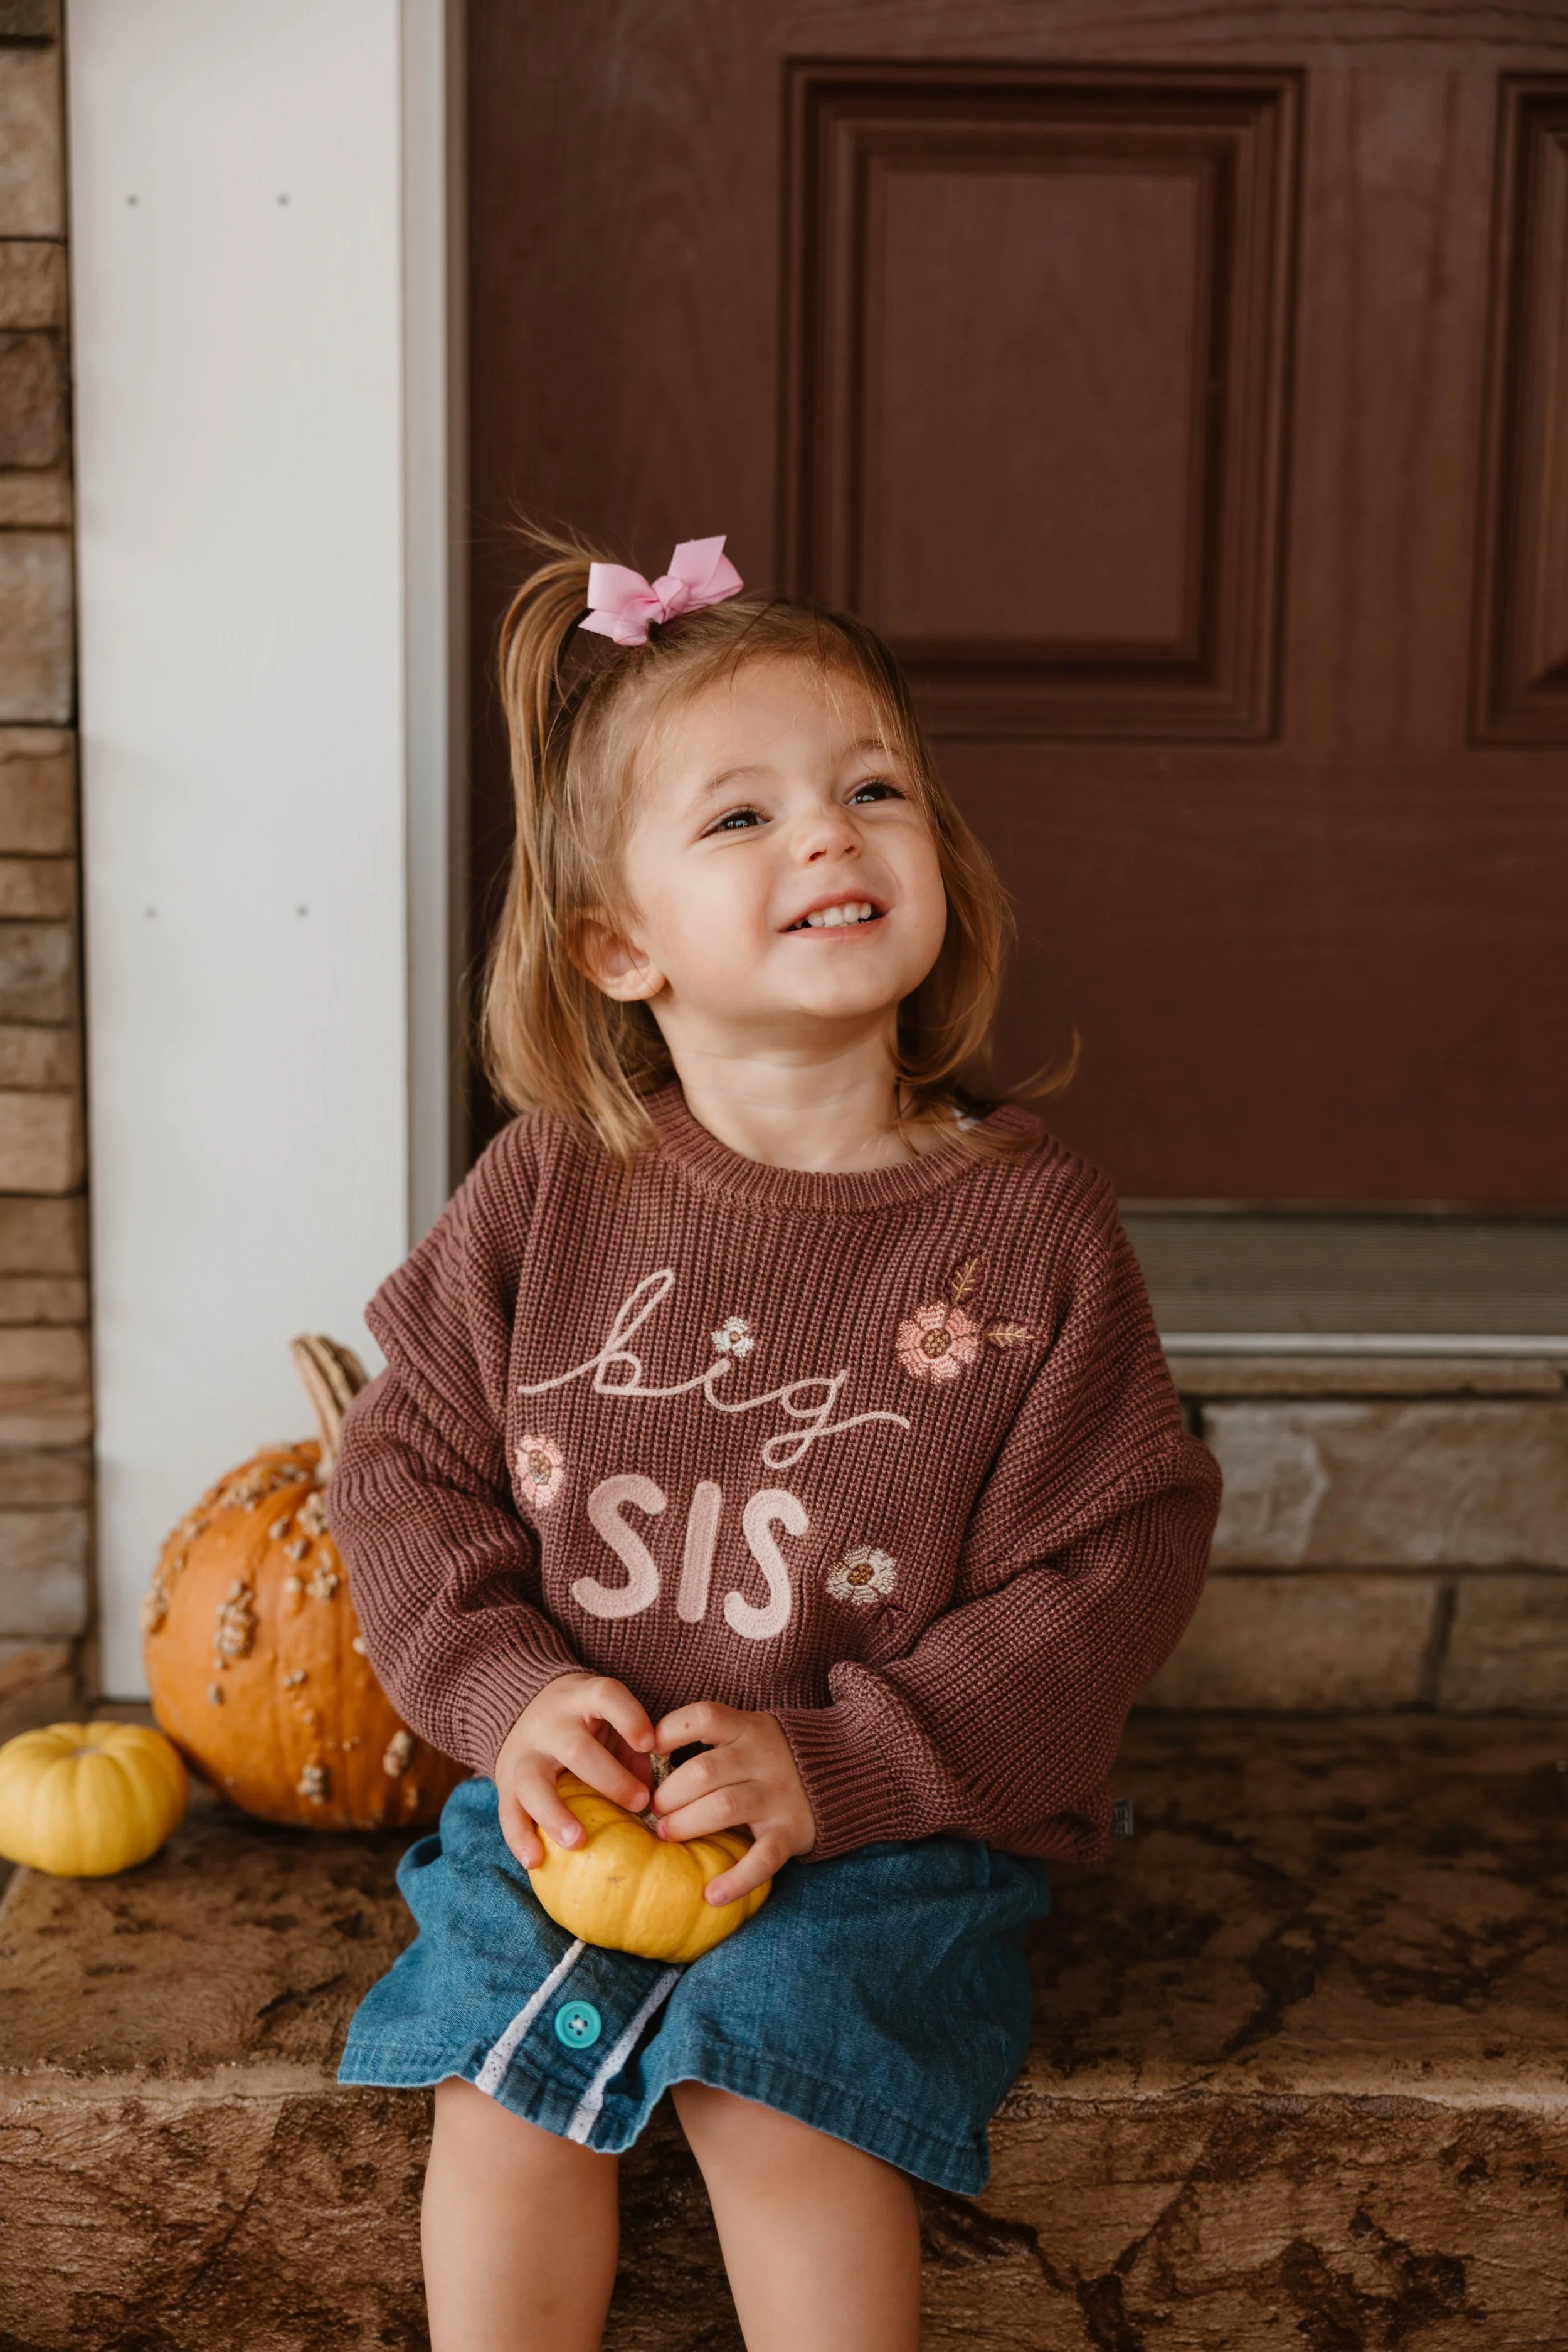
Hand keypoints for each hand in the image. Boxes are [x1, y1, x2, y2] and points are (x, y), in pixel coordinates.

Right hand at [493, 1672, 654, 1870]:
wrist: (525, 1707)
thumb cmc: (586, 1722)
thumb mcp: (610, 1719)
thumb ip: (633, 1748)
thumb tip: (652, 1794)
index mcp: (582, 1698)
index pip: (606, 1697)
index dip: (629, 1717)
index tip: (650, 1743)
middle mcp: (550, 1723)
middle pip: (576, 1749)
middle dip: (609, 1779)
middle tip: (639, 1803)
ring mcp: (524, 1753)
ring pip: (533, 1782)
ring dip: (555, 1813)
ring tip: (577, 1841)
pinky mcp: (504, 1782)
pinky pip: (508, 1812)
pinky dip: (520, 1838)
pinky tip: (535, 1860)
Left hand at [650, 1702, 815, 1905]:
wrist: (846, 1769)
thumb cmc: (775, 1756)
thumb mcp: (750, 1732)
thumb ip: (712, 1739)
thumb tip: (647, 1754)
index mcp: (749, 1728)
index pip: (704, 1717)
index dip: (670, 1731)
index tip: (651, 1750)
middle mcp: (764, 1757)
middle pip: (703, 1772)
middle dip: (669, 1794)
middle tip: (656, 1810)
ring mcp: (779, 1795)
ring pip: (723, 1808)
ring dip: (687, 1824)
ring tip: (667, 1835)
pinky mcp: (792, 1831)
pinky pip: (763, 1858)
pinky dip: (737, 1879)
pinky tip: (712, 1894)